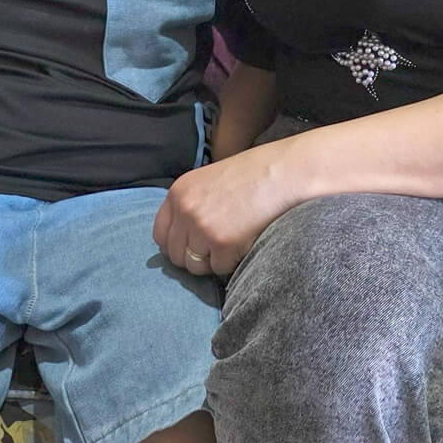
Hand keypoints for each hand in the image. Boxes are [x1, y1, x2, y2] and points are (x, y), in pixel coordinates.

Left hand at [153, 144, 300, 276]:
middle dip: (195, 258)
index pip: (160, 234)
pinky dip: (232, 262)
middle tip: (217, 249)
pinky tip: (245, 243)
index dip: (176, 245)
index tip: (191, 248)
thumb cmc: (253, 175)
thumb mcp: (209, 182)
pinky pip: (219, 269)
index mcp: (178, 193)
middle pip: (175, 255)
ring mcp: (201, 227)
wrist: (283, 173)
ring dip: (213, 261)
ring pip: (195, 266)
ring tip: (233, 243)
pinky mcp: (221, 244)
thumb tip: (181, 237)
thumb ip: (191, 205)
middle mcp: (184, 210)